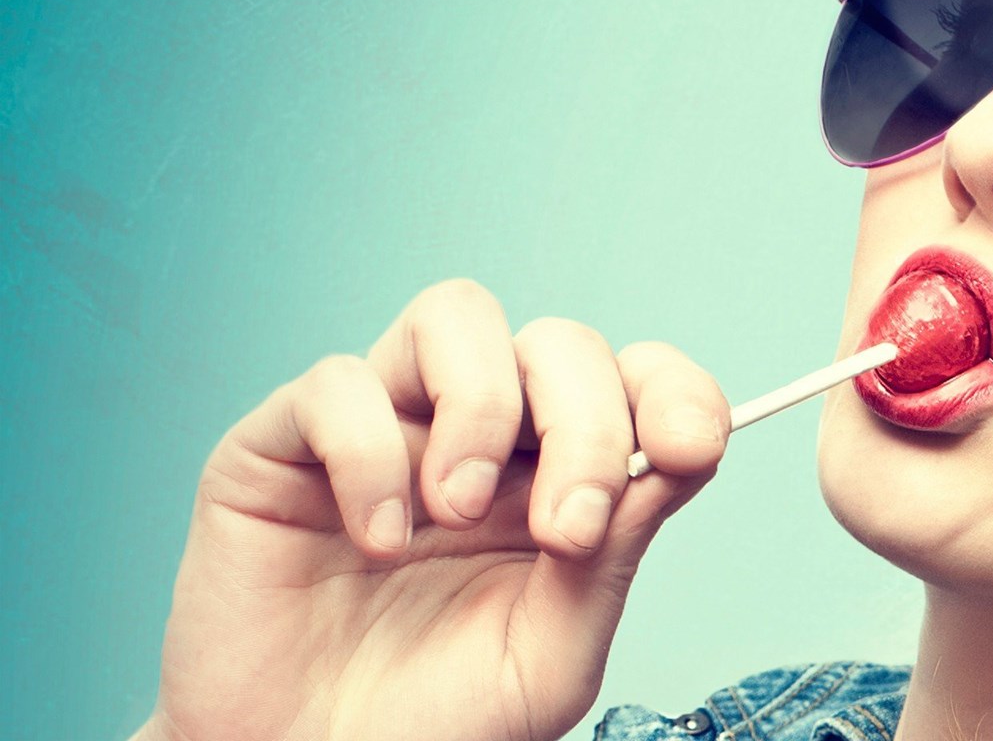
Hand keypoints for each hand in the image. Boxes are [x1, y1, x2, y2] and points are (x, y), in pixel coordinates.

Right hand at [135, 279, 730, 740]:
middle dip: (584, 424)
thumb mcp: (551, 655)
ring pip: (455, 315)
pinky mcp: (282, 446)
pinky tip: (380, 540)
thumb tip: (673, 461)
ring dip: (481, 404)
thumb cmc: (435, 722)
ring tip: (459, 512)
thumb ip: (612, 557)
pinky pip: (337, 383)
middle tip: (565, 528)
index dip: (675, 391)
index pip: (635, 379)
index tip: (688, 450)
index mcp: (557, 475)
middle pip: (557, 342)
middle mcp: (478, 435)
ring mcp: (385, 428)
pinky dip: (370, 453)